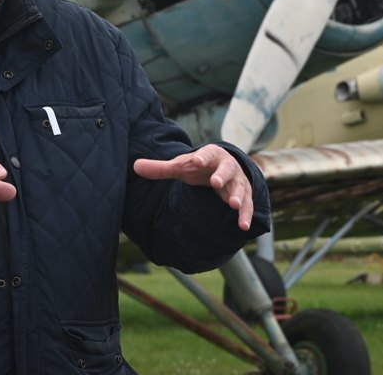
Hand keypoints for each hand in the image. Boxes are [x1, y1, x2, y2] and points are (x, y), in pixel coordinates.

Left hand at [133, 144, 253, 230]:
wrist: (223, 167)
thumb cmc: (199, 166)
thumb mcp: (182, 166)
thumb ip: (161, 168)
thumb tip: (135, 166)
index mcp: (211, 155)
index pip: (206, 154)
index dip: (202, 157)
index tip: (196, 161)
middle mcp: (227, 166)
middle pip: (226, 170)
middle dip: (222, 176)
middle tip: (216, 184)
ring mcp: (237, 181)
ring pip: (239, 188)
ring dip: (238, 197)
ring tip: (234, 206)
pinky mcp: (244, 195)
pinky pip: (247, 205)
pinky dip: (246, 215)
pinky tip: (243, 227)